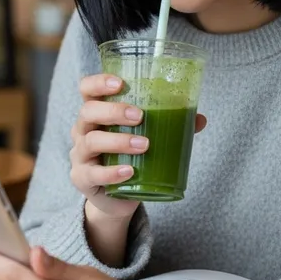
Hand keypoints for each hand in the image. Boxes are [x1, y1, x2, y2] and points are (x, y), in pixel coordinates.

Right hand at [70, 73, 206, 221]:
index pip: (87, 90)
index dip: (99, 82)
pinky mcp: (82, 179)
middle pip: (88, 111)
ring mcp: (80, 155)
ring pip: (91, 141)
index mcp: (97, 113)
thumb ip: (170, 126)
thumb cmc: (129, 157)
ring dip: (118, 141)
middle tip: (140, 116)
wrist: (116, 197)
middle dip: (114, 111)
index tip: (120, 83)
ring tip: (144, 145)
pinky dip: (112, 172)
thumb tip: (200, 118)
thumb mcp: (145, 137)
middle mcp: (83, 130)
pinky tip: (129, 171)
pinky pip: (93, 174)